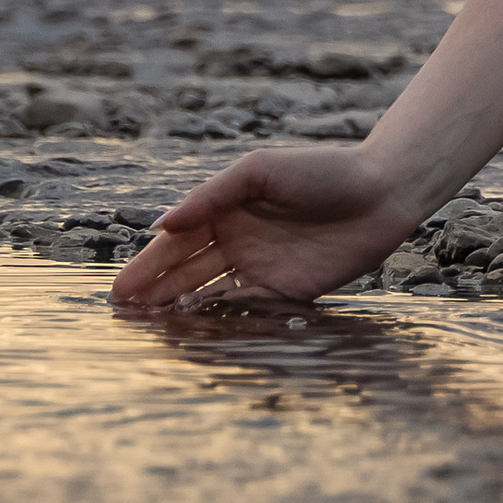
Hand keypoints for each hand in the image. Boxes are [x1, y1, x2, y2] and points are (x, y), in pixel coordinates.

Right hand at [109, 146, 414, 313]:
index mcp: (225, 209)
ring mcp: (261, 266)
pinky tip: (196, 332)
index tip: (119, 290)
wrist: (382, 191)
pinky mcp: (288, 291)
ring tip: (151, 330)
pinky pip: (247, 308)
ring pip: (210, 293)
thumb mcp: (260, 171)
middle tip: (123, 319)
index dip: (147, 266)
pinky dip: (221, 319)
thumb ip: (211, 196)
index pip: (177, 242)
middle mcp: (238, 240)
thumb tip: (163, 223)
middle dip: (154, 294)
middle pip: (186, 272)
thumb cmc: (322, 170)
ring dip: (181, 310)